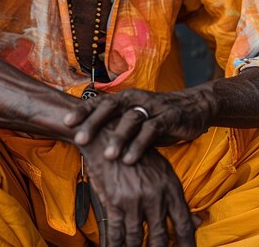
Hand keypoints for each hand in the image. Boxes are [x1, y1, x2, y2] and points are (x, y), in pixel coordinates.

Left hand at [65, 86, 218, 163]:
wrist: (193, 107)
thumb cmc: (157, 116)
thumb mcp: (135, 119)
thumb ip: (116, 127)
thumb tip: (88, 141)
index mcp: (124, 98)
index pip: (99, 102)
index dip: (83, 110)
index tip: (66, 122)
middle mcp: (135, 98)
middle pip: (110, 107)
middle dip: (94, 122)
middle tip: (80, 138)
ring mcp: (152, 106)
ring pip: (131, 118)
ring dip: (118, 137)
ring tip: (107, 155)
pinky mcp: (168, 116)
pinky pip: (152, 130)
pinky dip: (140, 144)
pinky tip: (130, 159)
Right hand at [80, 131, 198, 246]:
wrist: (109, 136)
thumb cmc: (138, 154)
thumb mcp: (163, 172)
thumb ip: (178, 200)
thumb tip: (198, 223)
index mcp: (171, 188)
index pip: (184, 226)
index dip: (187, 246)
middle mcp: (155, 196)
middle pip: (160, 239)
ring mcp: (134, 200)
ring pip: (137, 239)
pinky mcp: (114, 201)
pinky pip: (116, 234)